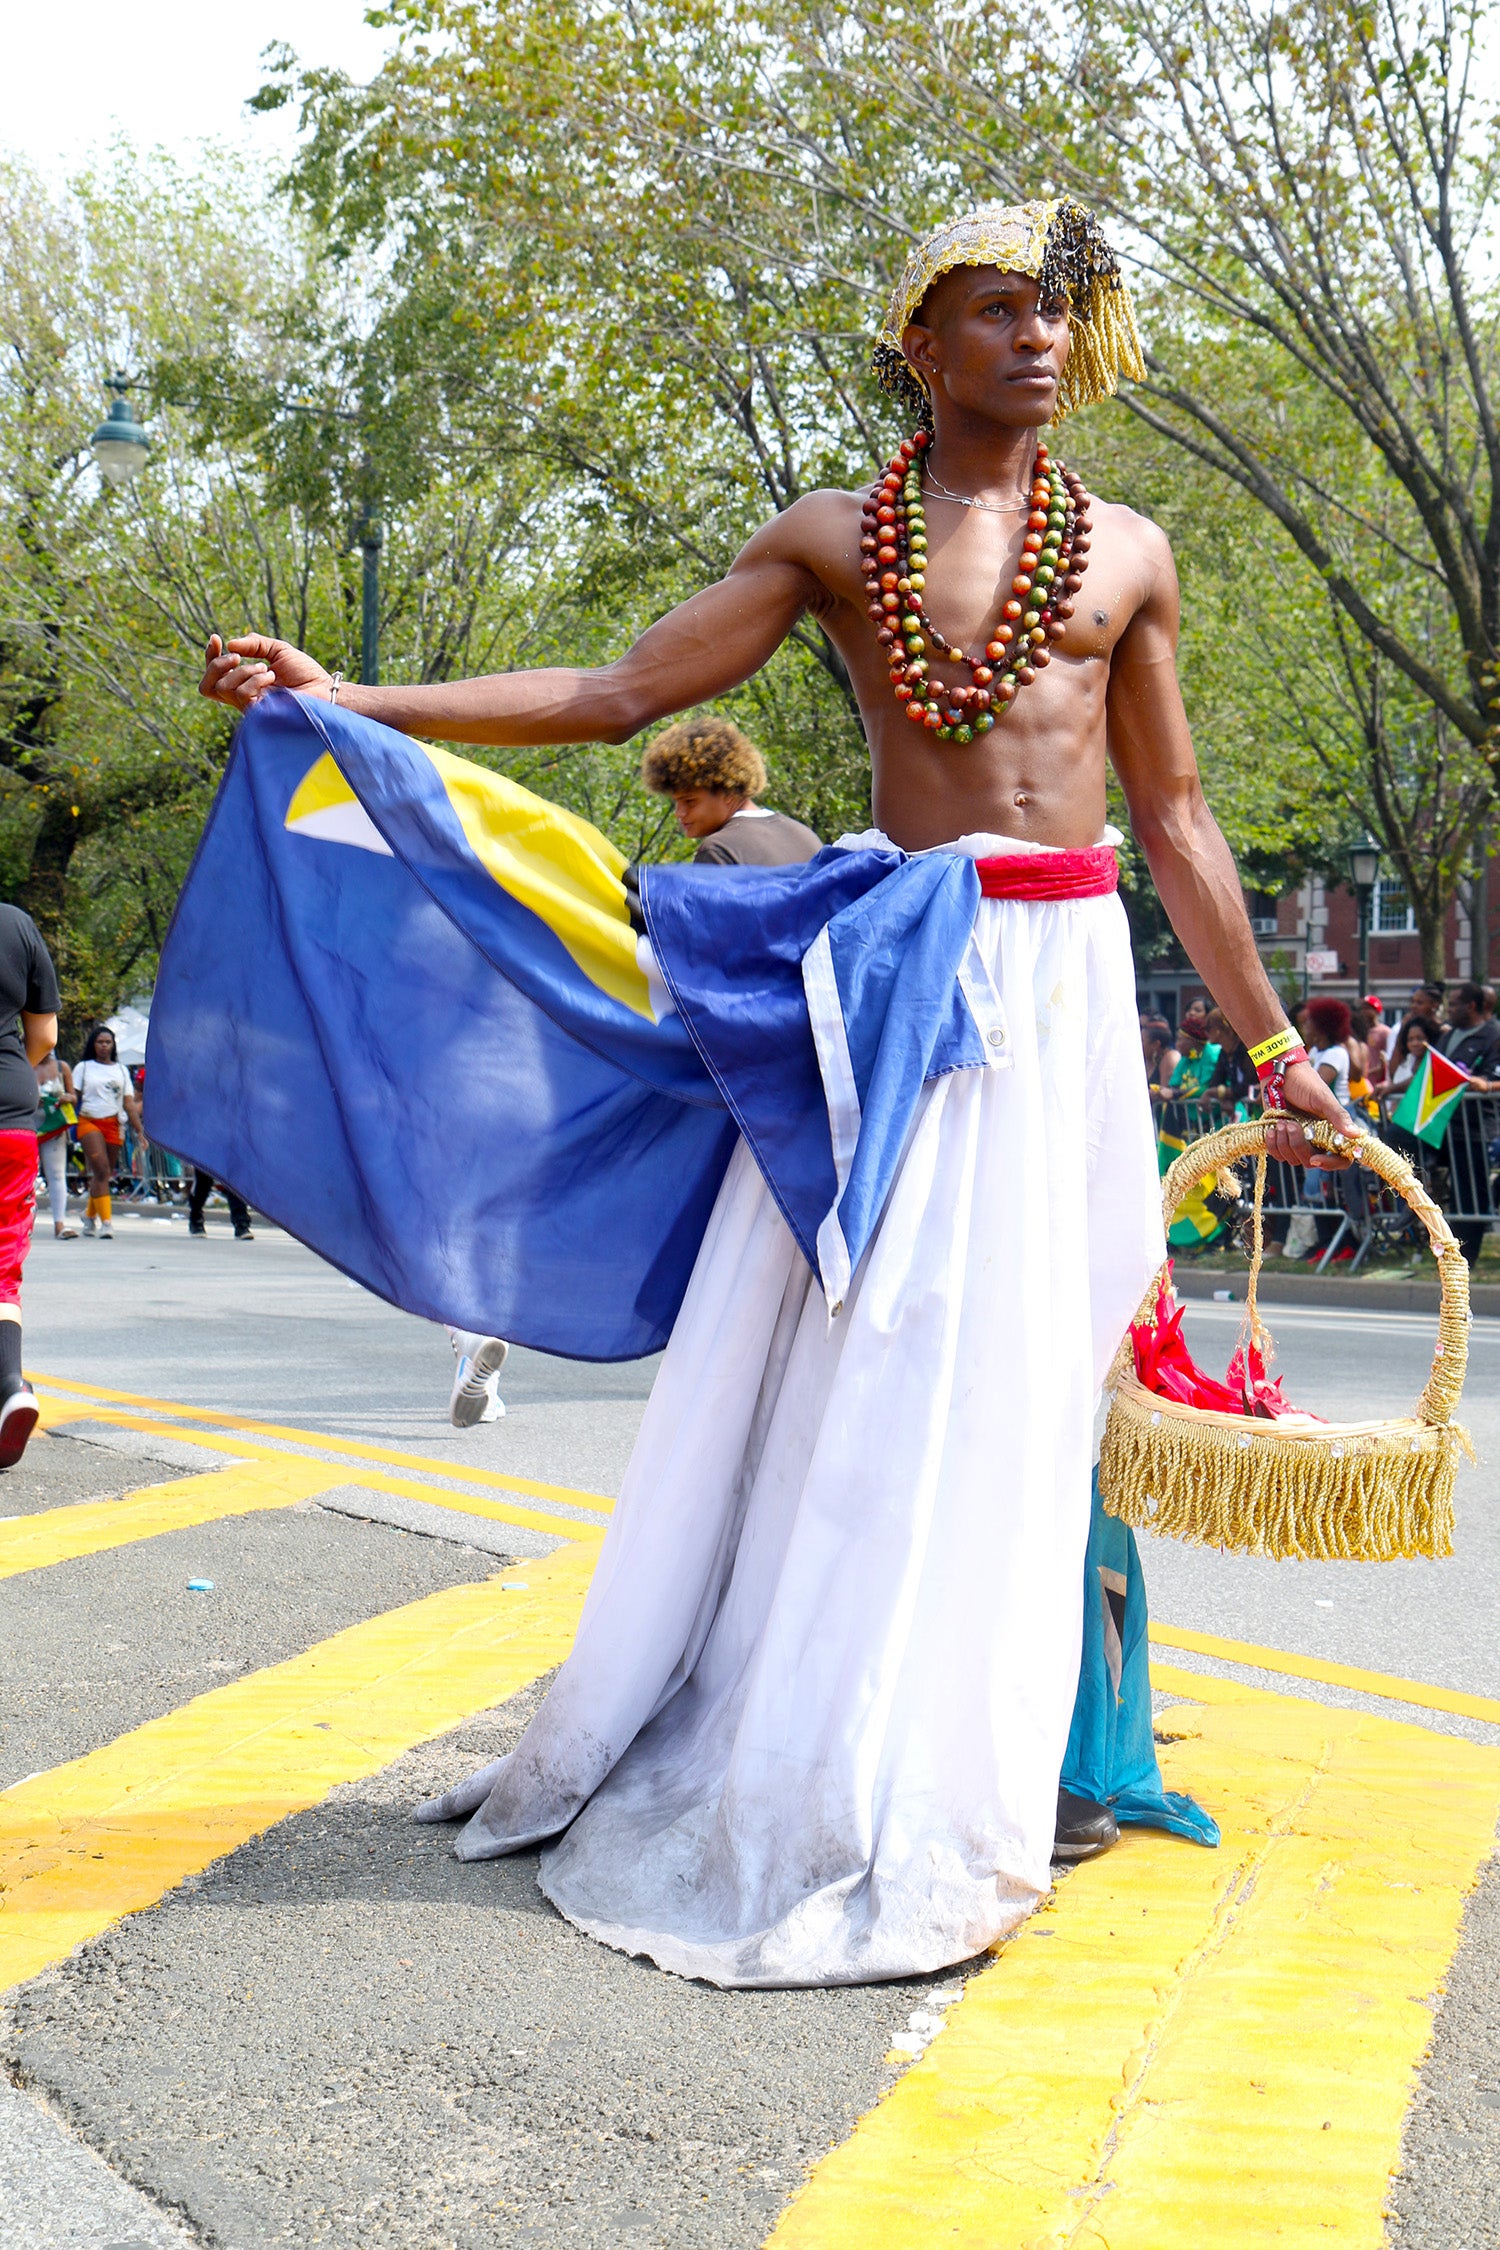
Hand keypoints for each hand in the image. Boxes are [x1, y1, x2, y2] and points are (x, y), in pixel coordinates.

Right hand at [200, 633, 331, 711]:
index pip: (214, 675)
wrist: (323, 689)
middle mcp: (243, 697)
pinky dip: (254, 680)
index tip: (217, 638)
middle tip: (237, 657)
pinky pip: (241, 695)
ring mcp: (249, 707)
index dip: (209, 656)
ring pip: (225, 688)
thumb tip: (230, 644)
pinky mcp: (257, 714)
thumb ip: (254, 645)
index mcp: (244, 682)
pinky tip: (272, 677)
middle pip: (207, 687)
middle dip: (216, 665)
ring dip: (245, 671)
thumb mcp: (277, 650)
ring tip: (267, 670)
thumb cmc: (305, 673)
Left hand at [1266, 1060, 1356, 1168]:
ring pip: (1292, 1160)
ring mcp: (1299, 1141)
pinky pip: (1277, 1154)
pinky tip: (1272, 1129)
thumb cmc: (1305, 1083)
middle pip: (1311, 1161)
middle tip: (1291, 1125)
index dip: (1330, 1163)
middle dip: (1298, 1146)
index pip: (1340, 1159)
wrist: (1280, 1074)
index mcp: (1332, 1132)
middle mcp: (1317, 1140)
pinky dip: (1273, 1144)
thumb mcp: (1322, 1098)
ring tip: (1281, 1123)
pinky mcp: (1282, 1140)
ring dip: (1284, 1143)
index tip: (1316, 1159)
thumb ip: (1338, 1116)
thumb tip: (1356, 1135)